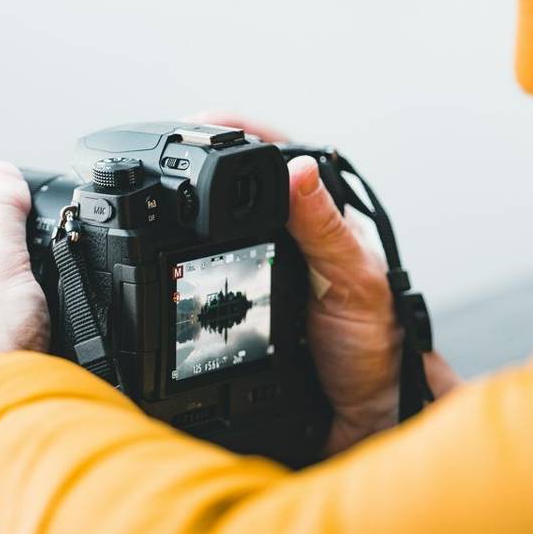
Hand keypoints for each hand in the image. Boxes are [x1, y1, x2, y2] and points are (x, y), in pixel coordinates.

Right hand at [188, 113, 459, 452]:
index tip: (198, 124)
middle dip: (200, 169)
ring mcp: (266, 265)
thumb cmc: (374, 340)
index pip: (275, 156)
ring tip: (157, 202)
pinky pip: (209, 273)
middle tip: (163, 157)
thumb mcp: (353, 280)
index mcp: (321, 214)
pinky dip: (184, 265)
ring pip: (219, 228)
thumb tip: (298, 172)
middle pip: (239, 186)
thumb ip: (326, 230)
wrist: (365, 408)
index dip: (236, 134)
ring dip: (188, 217)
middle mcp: (292, 233)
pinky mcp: (247, 301)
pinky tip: (166, 264)